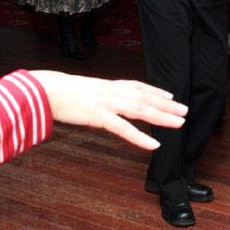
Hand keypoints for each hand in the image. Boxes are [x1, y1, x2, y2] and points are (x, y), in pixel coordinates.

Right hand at [29, 72, 186, 150]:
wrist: (44, 90)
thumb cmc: (61, 92)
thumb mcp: (85, 91)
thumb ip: (99, 98)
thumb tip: (105, 105)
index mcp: (108, 85)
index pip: (138, 86)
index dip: (156, 91)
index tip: (170, 96)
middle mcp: (112, 92)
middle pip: (145, 97)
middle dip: (166, 105)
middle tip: (184, 111)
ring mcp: (107, 103)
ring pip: (140, 110)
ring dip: (162, 117)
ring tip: (178, 124)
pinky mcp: (98, 116)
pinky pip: (124, 128)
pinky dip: (140, 136)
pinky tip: (154, 144)